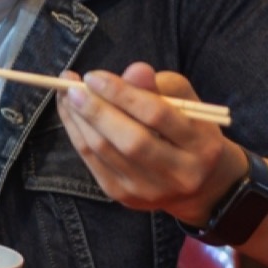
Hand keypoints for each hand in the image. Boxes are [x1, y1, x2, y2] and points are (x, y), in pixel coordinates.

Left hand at [55, 63, 245, 225]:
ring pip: (105, 152)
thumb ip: (162, 85)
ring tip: (66, 95)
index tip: (94, 76)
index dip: (122, 93)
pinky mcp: (125, 197)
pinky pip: (92, 162)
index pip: (157, 115)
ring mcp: (150, 190)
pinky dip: (77, 134)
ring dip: (79, 120)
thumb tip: (133, 70)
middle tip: (71, 86)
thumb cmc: (190, 132)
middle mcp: (178, 174)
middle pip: (130, 140)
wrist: (200, 185)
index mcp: (201, 145)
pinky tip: (70, 114)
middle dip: (96, 110)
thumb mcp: (188, 103)